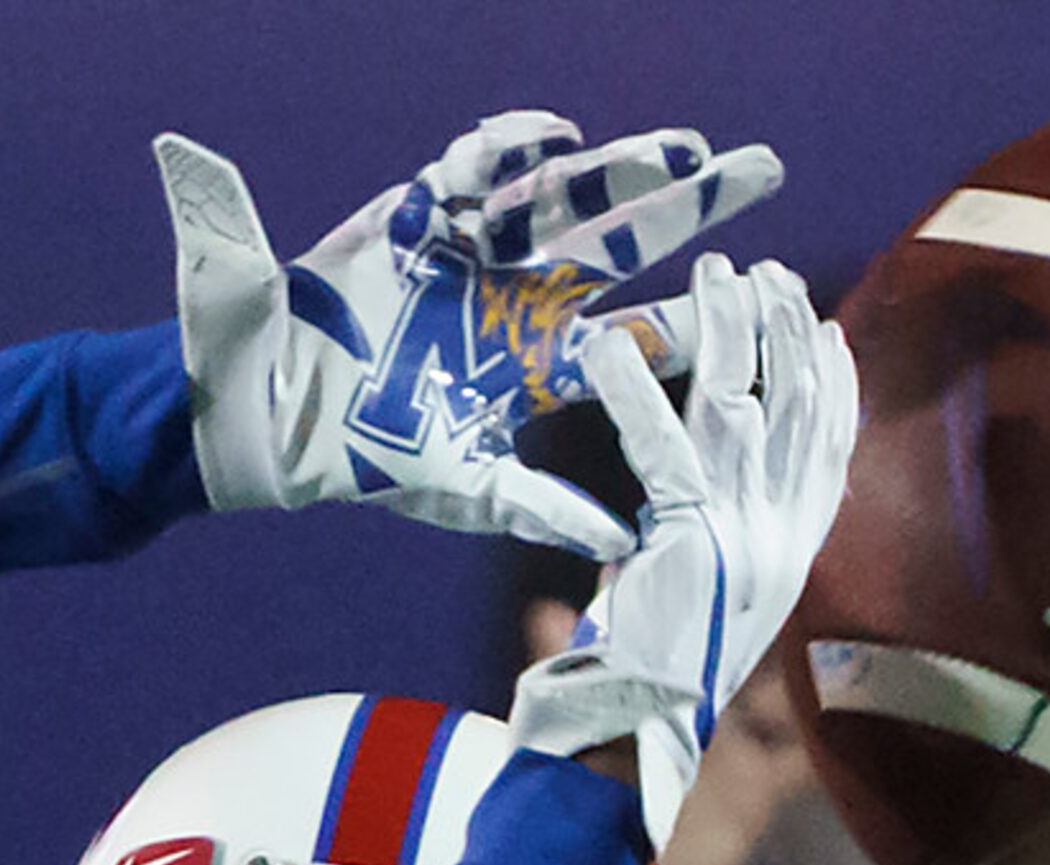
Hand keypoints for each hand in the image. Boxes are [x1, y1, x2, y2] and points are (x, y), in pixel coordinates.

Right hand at [154, 112, 781, 559]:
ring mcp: (477, 254)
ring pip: (563, 199)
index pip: (640, 334)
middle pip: (625, 242)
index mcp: (541, 361)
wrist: (278, 415)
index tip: (771, 296)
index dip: (701, 315)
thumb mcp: (467, 491)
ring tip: (683, 147)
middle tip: (764, 170)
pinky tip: (554, 135)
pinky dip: (508, 150)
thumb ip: (542, 508)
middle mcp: (522, 298)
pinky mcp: (422, 217)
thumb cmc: (367, 455)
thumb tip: (622, 545)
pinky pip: (474, 171)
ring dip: (621, 170)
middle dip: (691, 207)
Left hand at [508, 255, 855, 845]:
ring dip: (732, 335)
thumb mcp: (696, 603)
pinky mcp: (689, 541)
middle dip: (790, 335)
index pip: (829, 455)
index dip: (834, 387)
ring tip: (719, 275)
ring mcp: (743, 539)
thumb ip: (706, 547)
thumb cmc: (648, 681)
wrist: (634, 742)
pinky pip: (663, 449)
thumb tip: (682, 507)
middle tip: (773, 273)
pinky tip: (607, 348)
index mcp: (790, 558)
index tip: (828, 329)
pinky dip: (635, 392)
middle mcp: (781, 543)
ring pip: (745, 411)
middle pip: (799, 414)